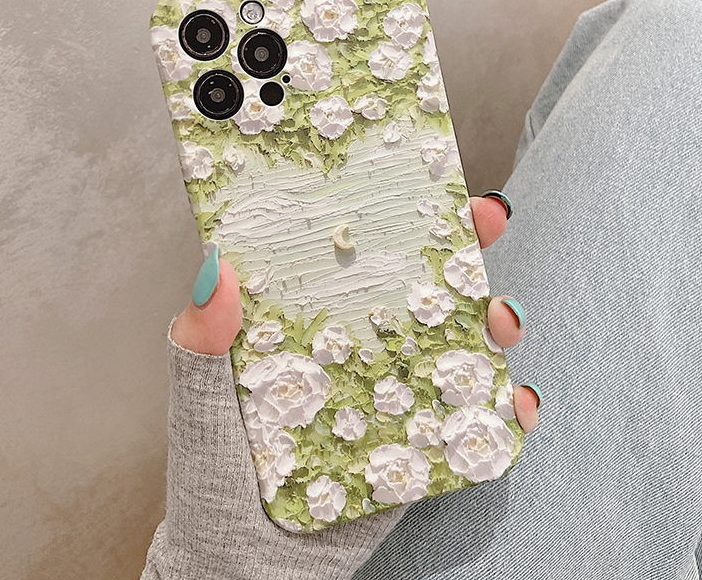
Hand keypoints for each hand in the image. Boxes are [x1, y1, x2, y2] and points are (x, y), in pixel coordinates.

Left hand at [142, 195, 538, 579]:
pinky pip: (470, 420)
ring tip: (501, 319)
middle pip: (418, 287)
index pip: (352, 251)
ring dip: (492, 322)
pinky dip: (501, 409)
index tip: (418, 174)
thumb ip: (202, 341)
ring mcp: (393, 394)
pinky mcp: (417, 448)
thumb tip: (214, 267)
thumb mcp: (199, 398)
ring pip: (456, 344)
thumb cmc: (213, 471)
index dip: (387, 210)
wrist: (243, 567)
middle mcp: (357, 346)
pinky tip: (515, 401)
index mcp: (307, 319)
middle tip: (486, 224)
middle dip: (459, 249)